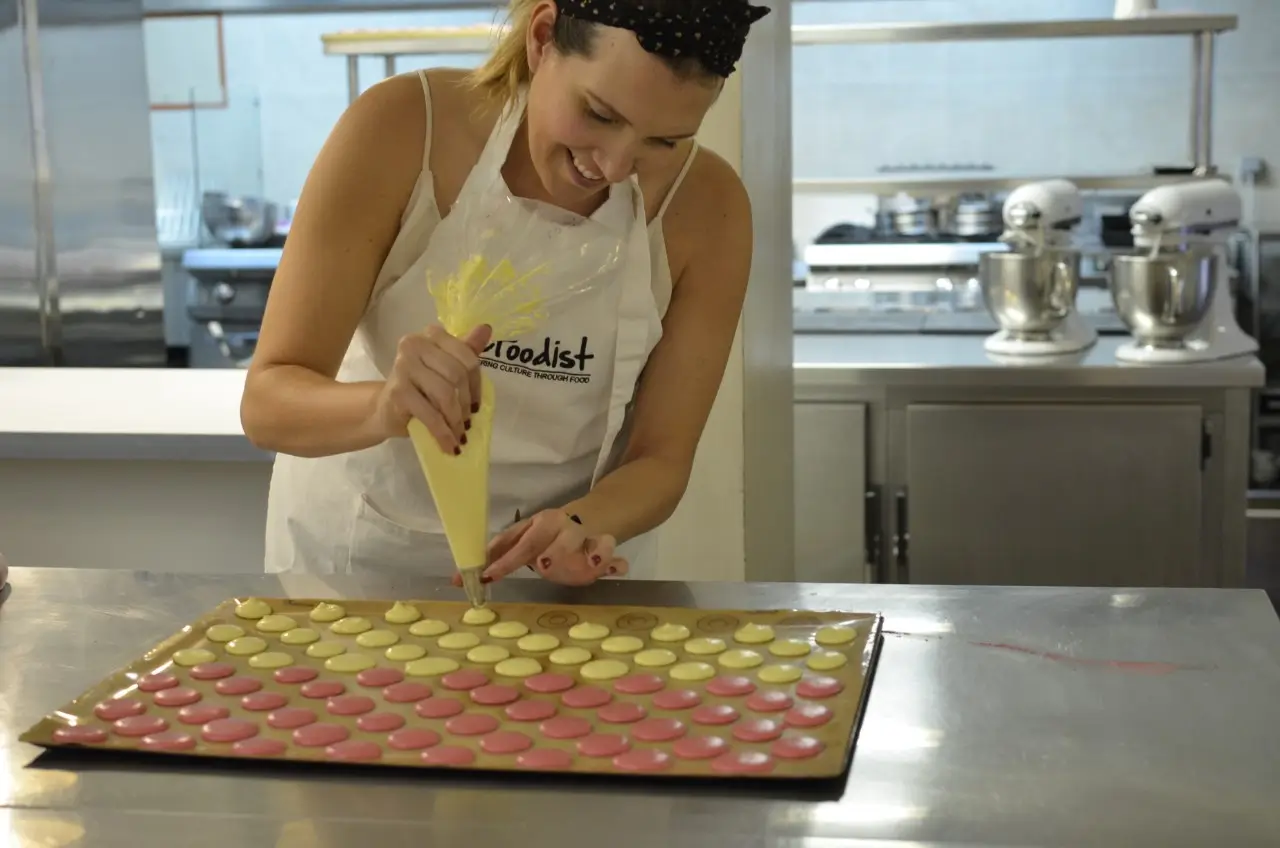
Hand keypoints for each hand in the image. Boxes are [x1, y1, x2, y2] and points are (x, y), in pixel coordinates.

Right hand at [372, 324, 490, 451]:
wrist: (384, 410)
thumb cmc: (419, 389)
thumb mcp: (444, 369)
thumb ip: (465, 351)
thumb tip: (486, 329)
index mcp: (430, 335)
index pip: (467, 357)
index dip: (477, 384)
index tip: (475, 404)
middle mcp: (414, 344)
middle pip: (457, 374)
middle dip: (465, 404)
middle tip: (466, 423)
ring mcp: (403, 365)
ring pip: (445, 393)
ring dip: (455, 420)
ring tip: (458, 435)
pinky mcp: (398, 390)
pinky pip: (431, 414)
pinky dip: (443, 433)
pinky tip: (449, 445)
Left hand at [452, 510, 628, 586]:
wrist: (594, 518)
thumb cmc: (550, 539)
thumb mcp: (525, 543)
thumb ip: (498, 560)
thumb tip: (454, 580)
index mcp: (531, 525)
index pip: (508, 541)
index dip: (496, 559)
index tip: (482, 577)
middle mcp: (553, 525)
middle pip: (533, 538)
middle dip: (520, 556)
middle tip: (532, 568)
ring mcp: (577, 532)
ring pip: (571, 539)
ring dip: (561, 553)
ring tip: (554, 567)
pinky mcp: (602, 542)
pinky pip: (605, 548)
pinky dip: (607, 558)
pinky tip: (615, 569)